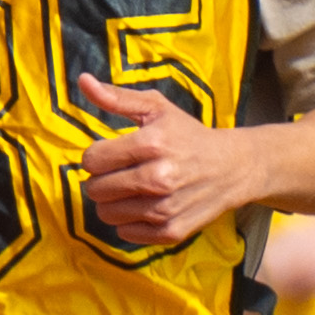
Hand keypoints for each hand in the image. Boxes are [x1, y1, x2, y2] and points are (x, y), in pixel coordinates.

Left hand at [72, 76, 262, 251]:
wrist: (231, 168)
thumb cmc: (187, 135)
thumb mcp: (157, 108)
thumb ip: (117, 97)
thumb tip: (83, 81)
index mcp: (153, 144)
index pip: (92, 160)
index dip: (96, 156)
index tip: (111, 153)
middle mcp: (158, 178)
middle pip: (95, 189)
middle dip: (101, 180)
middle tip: (121, 172)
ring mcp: (165, 208)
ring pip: (106, 214)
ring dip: (113, 202)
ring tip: (131, 189)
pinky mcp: (170, 231)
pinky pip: (125, 233)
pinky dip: (129, 221)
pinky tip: (145, 205)